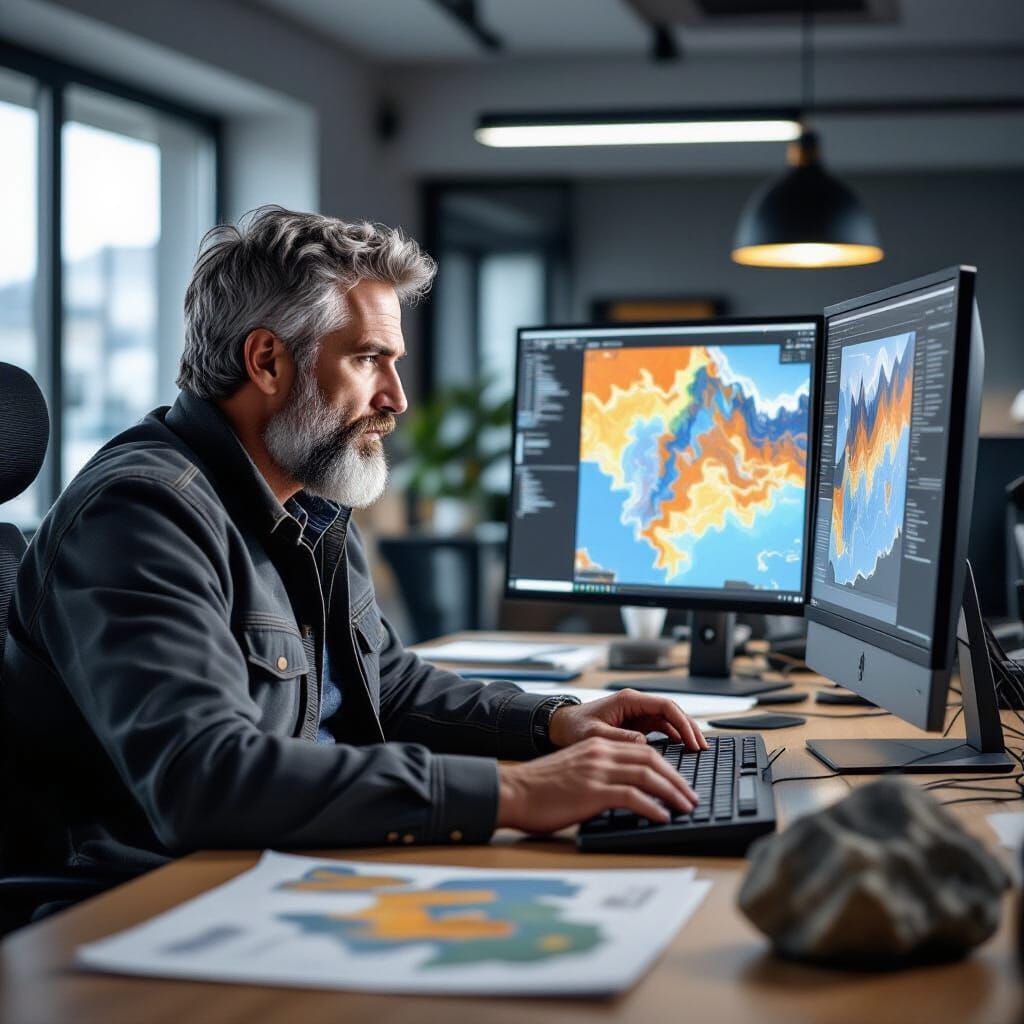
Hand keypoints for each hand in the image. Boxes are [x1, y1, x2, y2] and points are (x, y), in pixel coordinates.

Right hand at [497, 737, 697, 832]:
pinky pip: (632, 796)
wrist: (513, 792)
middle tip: (691, 796)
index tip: (680, 782)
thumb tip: (626, 791)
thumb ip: (599, 773)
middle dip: (677, 778)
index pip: (643, 749)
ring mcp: (597, 771)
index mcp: (597, 745)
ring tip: (685, 807)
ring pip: (648, 775)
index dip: (667, 766)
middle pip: (652, 759)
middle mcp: (600, 753)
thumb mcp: (574, 771)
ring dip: (672, 792)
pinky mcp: (592, 791)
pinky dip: (653, 806)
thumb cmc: (540, 788)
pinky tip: (663, 817)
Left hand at [547, 688, 706, 751]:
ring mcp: (638, 714)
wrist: (561, 727)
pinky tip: (682, 750)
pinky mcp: (636, 724)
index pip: (665, 706)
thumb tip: (644, 744)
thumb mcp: (594, 735)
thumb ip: (618, 738)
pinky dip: (674, 738)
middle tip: (702, 747)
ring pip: (670, 720)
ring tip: (697, 750)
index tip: (693, 740)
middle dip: (689, 728)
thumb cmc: (574, 727)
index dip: (683, 722)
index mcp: (628, 700)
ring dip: (684, 733)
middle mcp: (636, 704)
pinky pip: (662, 728)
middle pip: (673, 712)